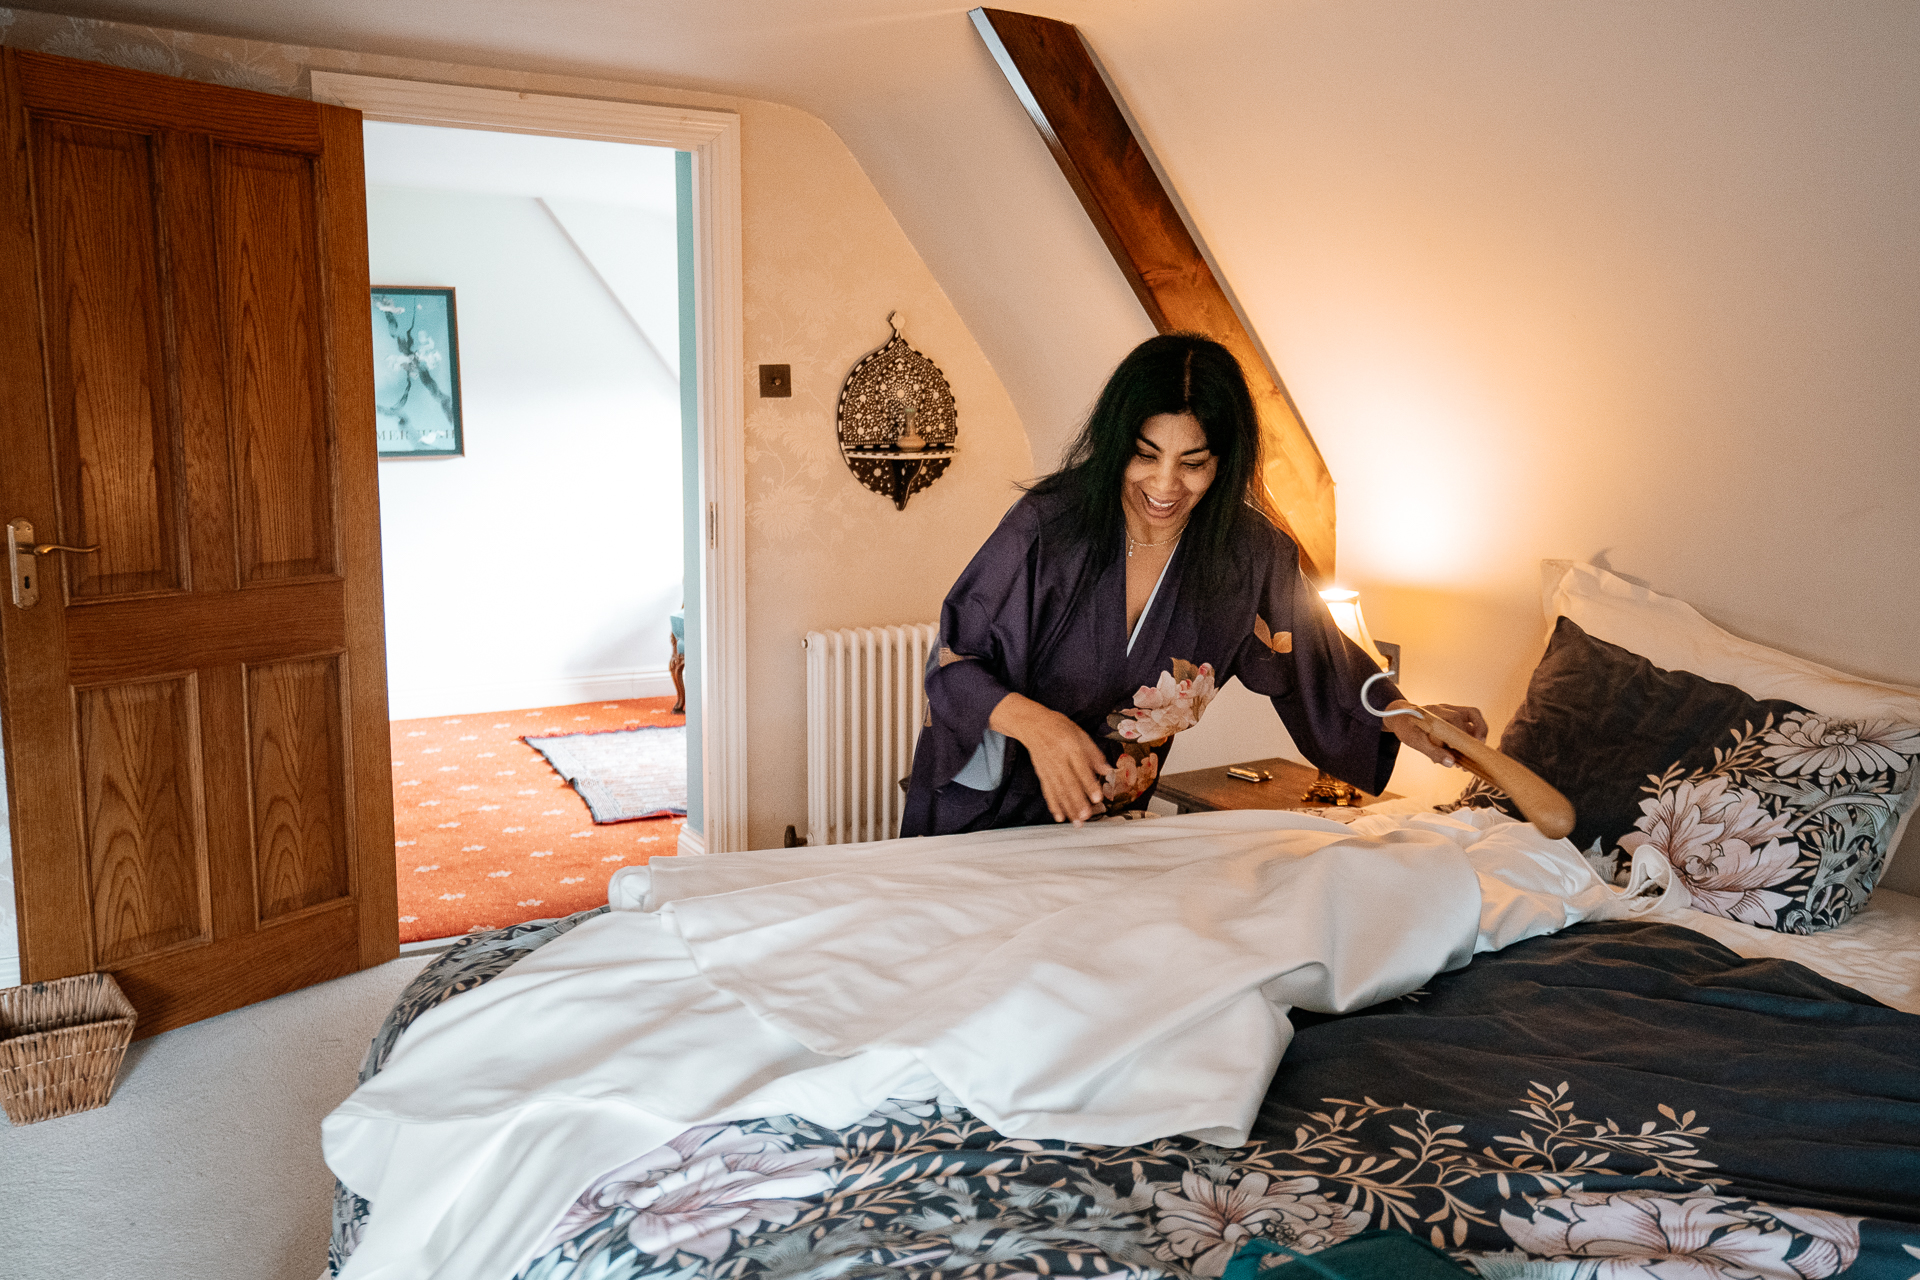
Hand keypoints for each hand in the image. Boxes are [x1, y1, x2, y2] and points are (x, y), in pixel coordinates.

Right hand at [989, 693, 1114, 824]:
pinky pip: (1047, 792)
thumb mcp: (1080, 734)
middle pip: (1068, 784)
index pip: (1081, 769)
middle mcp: (1058, 759)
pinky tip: (1060, 817)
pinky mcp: (1042, 774)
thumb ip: (1094, 754)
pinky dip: (1053, 805)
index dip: (1089, 785)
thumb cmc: (1060, 728)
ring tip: (1077, 822)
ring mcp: (1048, 769)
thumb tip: (1107, 771)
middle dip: (1078, 802)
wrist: (1032, 724)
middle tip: (1087, 816)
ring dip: (1068, 808)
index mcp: (1070, 747)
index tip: (1097, 798)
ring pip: (1058, 791)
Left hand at [1385, 700, 1487, 768]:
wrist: (1400, 716)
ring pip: (1473, 714)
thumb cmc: (1407, 728)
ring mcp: (1450, 709)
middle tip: (1472, 755)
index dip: (1461, 736)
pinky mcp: (1455, 713)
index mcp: (1432, 713)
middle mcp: (1444, 708)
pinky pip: (1471, 718)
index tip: (1462, 754)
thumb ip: (1433, 752)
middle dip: (1472, 736)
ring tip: (1479, 748)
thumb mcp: (1415, 742)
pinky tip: (1474, 743)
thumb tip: (1451, 763)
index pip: (1452, 721)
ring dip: (1479, 731)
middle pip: (1466, 716)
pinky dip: (1476, 729)